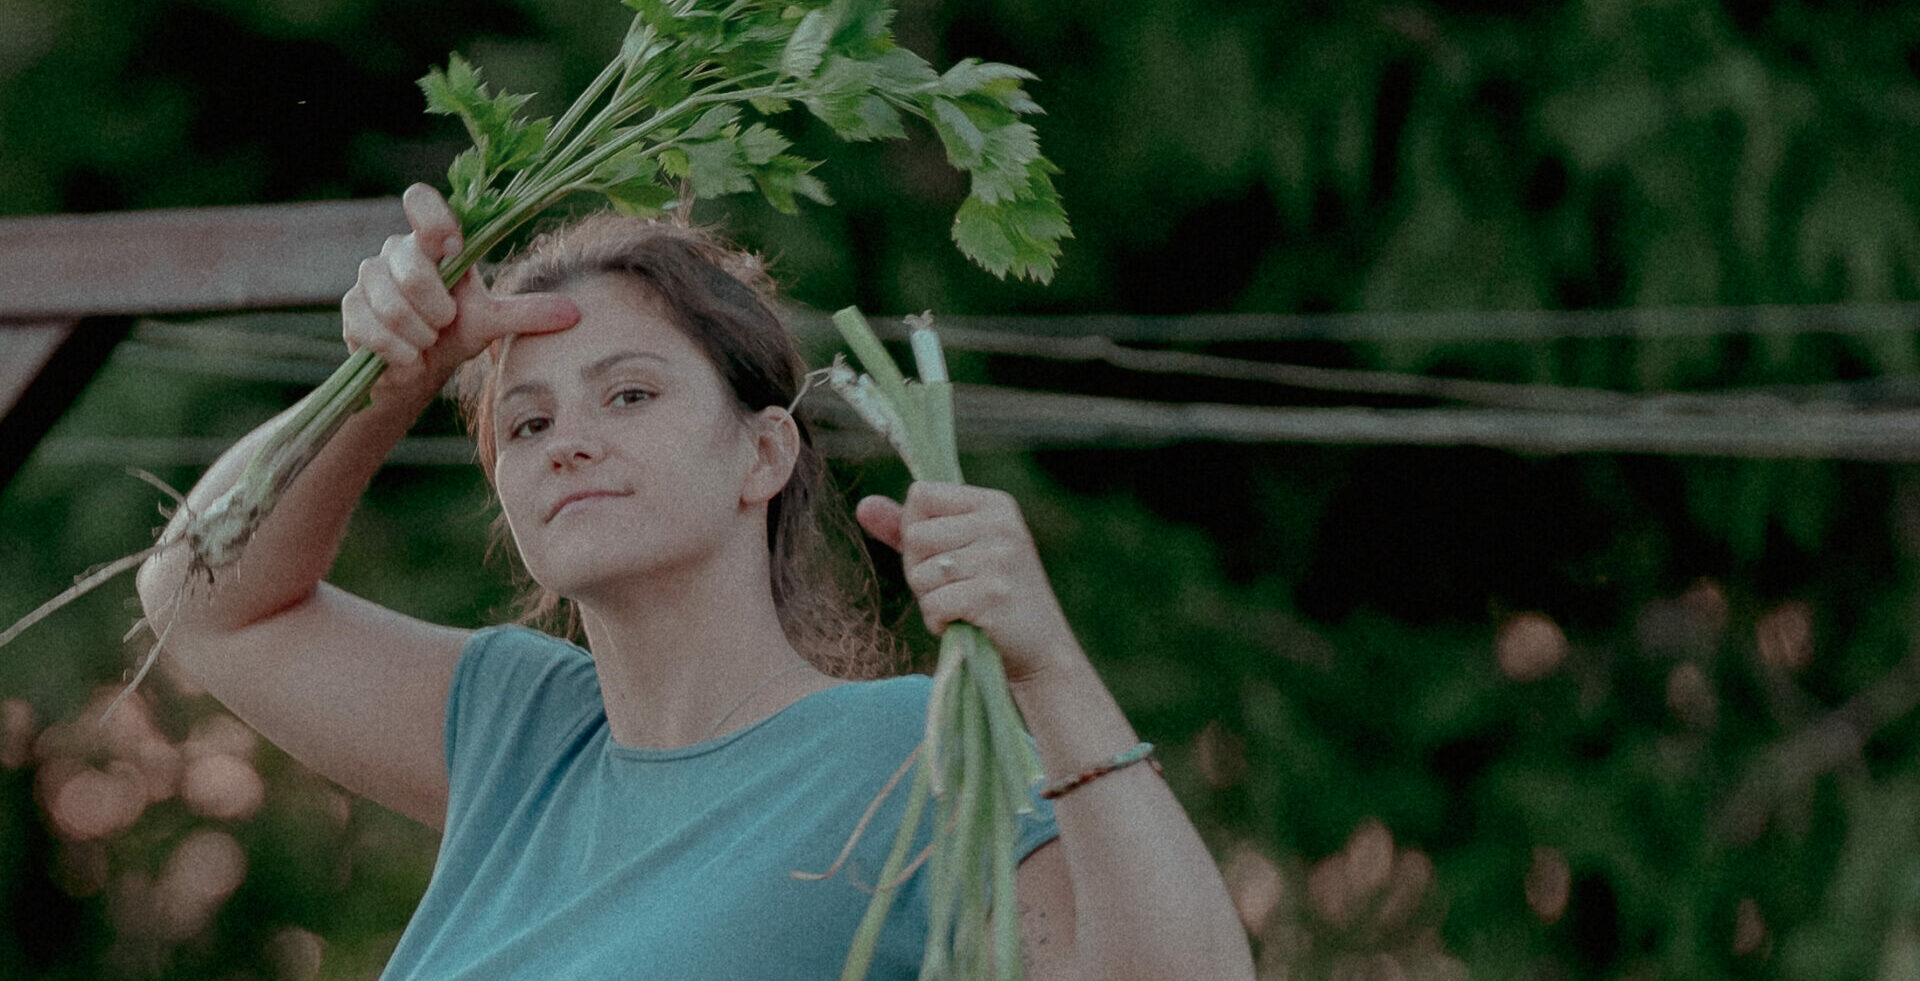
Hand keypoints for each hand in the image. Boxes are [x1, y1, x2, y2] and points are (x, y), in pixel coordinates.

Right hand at [341, 184, 578, 392]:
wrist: (417, 374)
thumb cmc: (455, 334)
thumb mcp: (493, 322)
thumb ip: (528, 313)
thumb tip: (577, 314)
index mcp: (432, 242)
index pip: (420, 199)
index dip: (433, 219)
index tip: (452, 248)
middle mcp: (396, 251)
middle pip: (414, 270)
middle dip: (437, 310)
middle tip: (444, 323)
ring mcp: (367, 278)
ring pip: (393, 306)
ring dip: (420, 336)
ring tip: (427, 341)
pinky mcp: (351, 310)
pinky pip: (374, 331)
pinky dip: (400, 353)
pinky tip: (407, 357)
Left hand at [856, 482, 1083, 684]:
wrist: (1039, 653)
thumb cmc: (990, 600)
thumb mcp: (956, 554)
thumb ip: (910, 528)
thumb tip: (863, 505)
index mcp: (995, 504)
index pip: (921, 494)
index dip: (917, 531)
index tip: (945, 556)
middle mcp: (1001, 523)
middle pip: (915, 535)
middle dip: (920, 571)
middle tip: (956, 589)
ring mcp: (1000, 558)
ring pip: (920, 573)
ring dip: (931, 600)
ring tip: (964, 608)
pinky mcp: (992, 594)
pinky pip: (932, 604)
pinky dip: (939, 623)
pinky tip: (967, 625)